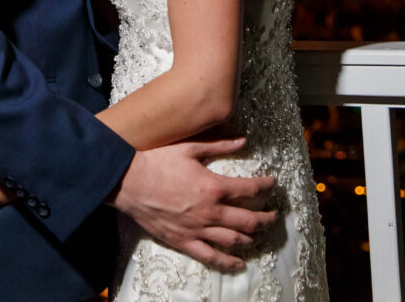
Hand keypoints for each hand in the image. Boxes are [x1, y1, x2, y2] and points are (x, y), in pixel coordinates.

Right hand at [109, 137, 277, 271]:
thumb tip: (243, 140)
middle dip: (265, 218)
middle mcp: (210, 211)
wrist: (130, 182)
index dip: (264, 186)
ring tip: (261, 236)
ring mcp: (198, 229)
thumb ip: (220, 145)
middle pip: (247, 219)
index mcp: (214, 186)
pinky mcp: (184, 241)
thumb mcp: (191, 147)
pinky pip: (211, 256)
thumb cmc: (159, 161)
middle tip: (274, 216)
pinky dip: (228, 262)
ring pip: (234, 240)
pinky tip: (239, 263)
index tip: (272, 183)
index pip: (248, 189)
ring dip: (252, 239)